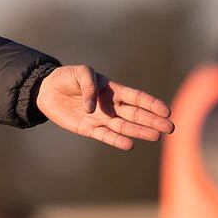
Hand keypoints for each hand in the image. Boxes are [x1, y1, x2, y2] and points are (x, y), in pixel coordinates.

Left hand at [34, 65, 173, 150]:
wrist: (46, 90)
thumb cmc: (66, 77)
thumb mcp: (80, 73)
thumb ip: (90, 87)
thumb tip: (93, 109)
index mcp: (112, 89)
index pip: (137, 98)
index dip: (152, 104)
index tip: (167, 111)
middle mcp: (110, 105)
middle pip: (136, 114)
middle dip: (153, 121)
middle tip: (171, 128)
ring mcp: (101, 118)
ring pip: (125, 126)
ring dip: (140, 131)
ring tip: (156, 137)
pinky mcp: (88, 128)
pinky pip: (105, 136)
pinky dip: (117, 140)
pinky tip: (129, 144)